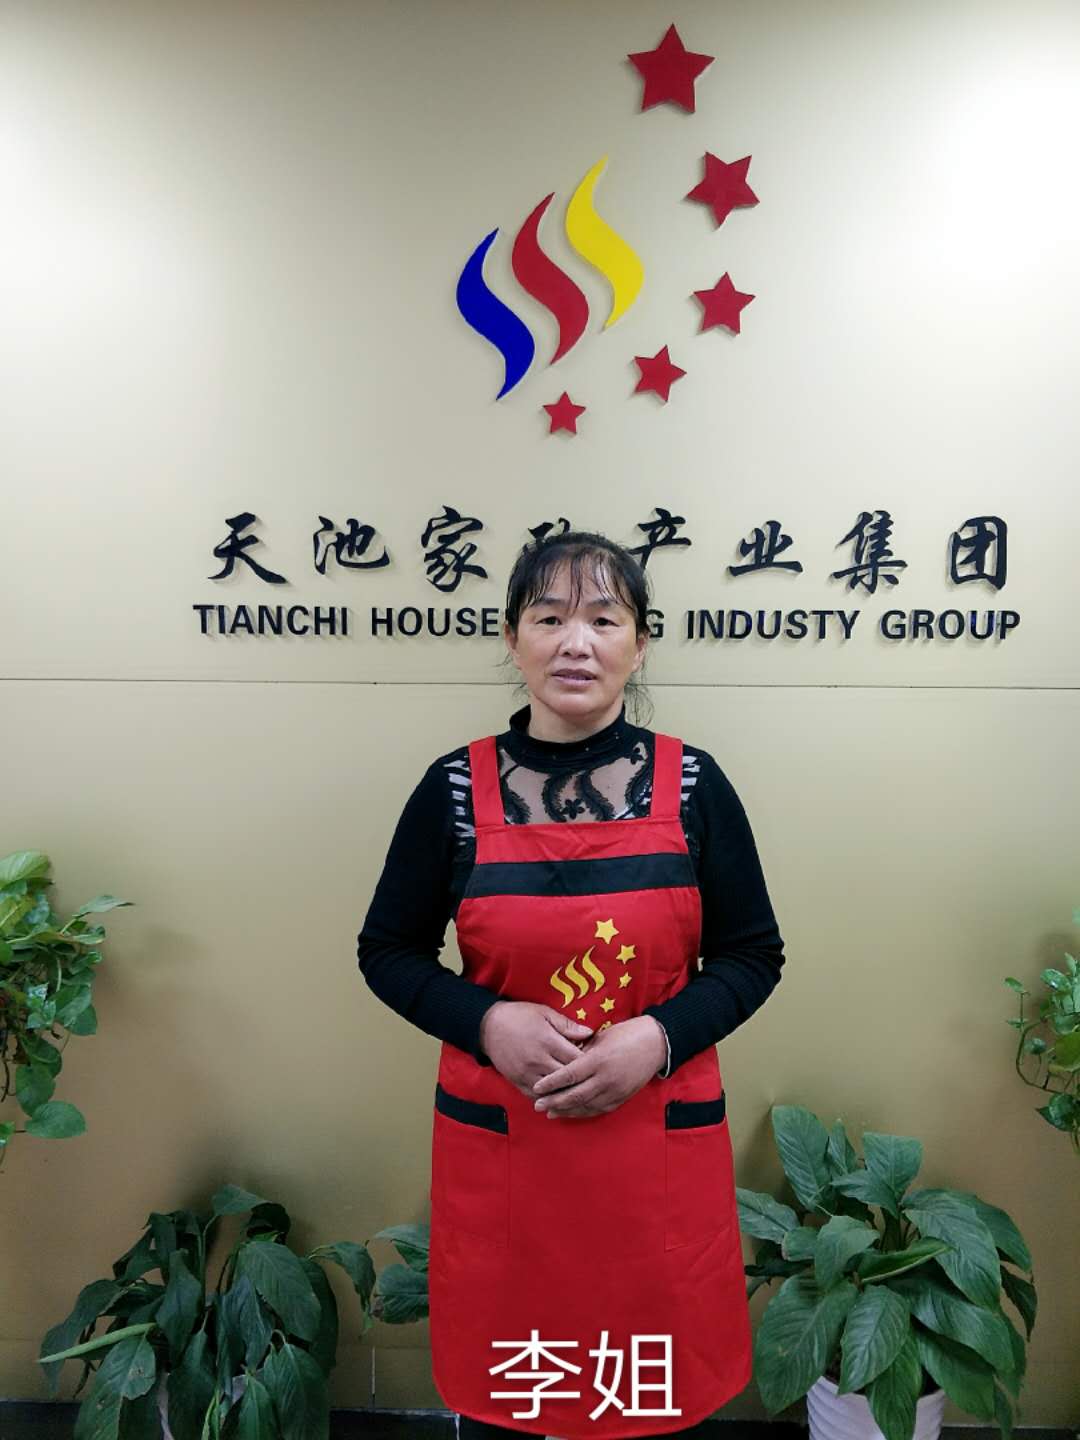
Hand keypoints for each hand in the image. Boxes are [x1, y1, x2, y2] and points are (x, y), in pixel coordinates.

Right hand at [479, 1001, 594, 1098]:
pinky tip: (560, 1099)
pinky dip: (550, 1099)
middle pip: (567, 1077)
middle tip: (592, 1079)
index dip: (589, 1061)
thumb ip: (567, 1025)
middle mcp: (539, 1060)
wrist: (488, 1026)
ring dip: (567, 1092)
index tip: (596, 1061)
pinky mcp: (518, 1082)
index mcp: (548, 1041)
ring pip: (554, 1091)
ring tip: (580, 1092)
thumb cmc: (519, 1016)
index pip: (576, 1058)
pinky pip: (537, 1097)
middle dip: (581, 1078)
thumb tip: (590, 1033)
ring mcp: (528, 1074)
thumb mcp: (544, 1013)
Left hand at [530, 1016, 666, 1119]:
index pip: (568, 1076)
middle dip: (554, 1102)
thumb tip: (561, 1059)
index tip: (536, 1088)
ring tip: (550, 1112)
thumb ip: (581, 1050)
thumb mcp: (600, 1037)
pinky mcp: (621, 1098)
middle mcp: (605, 1079)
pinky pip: (598, 1109)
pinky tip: (571, 1113)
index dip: (551, 1083)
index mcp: (598, 1060)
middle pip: (574, 1096)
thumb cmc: (625, 1034)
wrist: (655, 1044)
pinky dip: (582, 1112)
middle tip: (537, 1105)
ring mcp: (614, 1091)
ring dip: (566, 1111)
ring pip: (585, 1106)